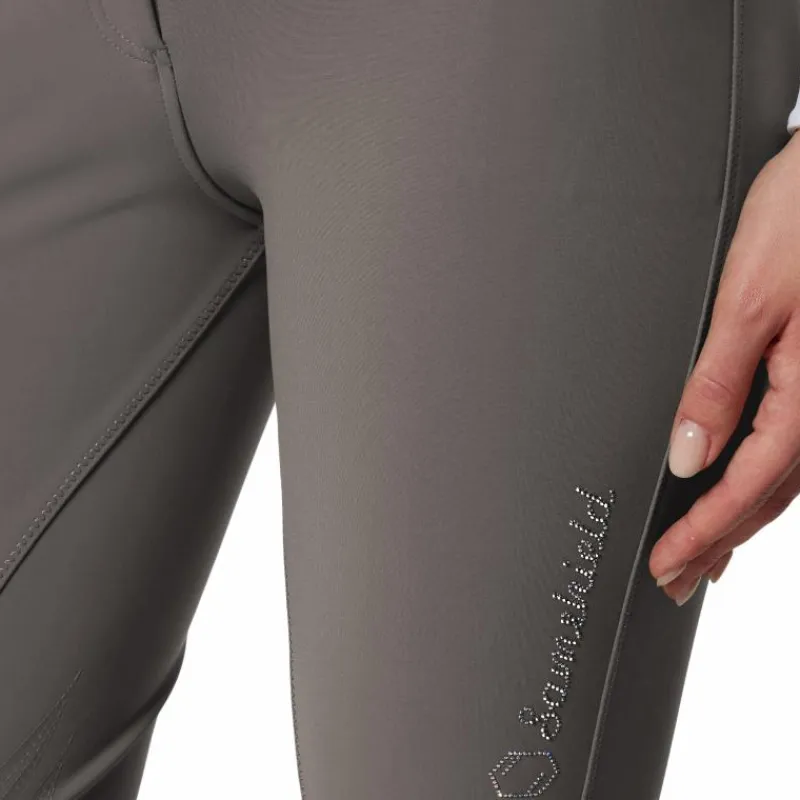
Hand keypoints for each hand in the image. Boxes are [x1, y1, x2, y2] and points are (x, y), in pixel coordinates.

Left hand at [648, 130, 799, 605]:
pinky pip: (798, 447)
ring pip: (789, 478)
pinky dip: (769, 482)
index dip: (703, 534)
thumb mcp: (749, 300)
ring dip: (745, 520)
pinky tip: (750, 490)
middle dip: (720, 542)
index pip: (747, 487)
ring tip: (707, 555)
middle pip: (771, 496)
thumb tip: (686, 456)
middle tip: (677, 579)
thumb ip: (718, 383)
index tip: (665, 566)